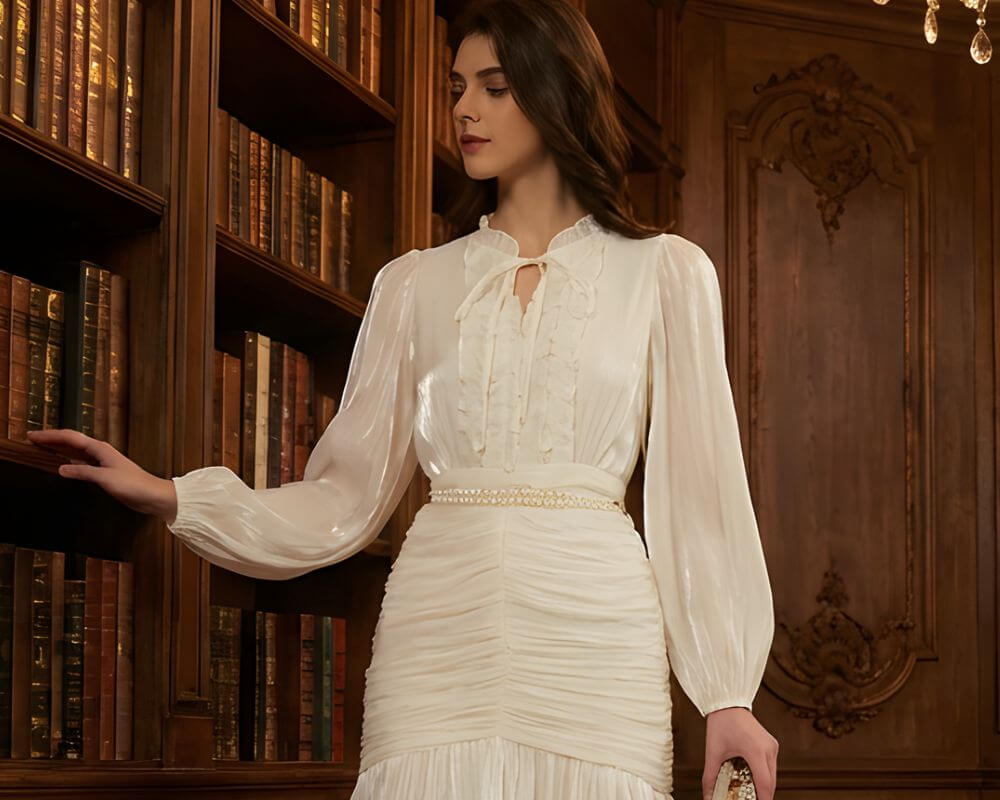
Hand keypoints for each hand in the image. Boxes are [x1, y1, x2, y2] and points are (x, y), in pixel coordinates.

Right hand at [25, 428, 177, 521]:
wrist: (153, 495)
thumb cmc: (134, 485)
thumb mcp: (105, 478)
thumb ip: (83, 472)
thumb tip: (61, 468)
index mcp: (100, 449)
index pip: (70, 438)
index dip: (50, 436)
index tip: (32, 435)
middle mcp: (100, 452)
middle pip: (71, 442)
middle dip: (52, 439)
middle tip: (32, 439)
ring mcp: (103, 462)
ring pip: (76, 452)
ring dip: (59, 449)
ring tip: (42, 449)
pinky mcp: (105, 473)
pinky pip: (82, 463)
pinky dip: (69, 462)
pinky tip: (64, 466)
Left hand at [702, 707, 777, 799]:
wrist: (727, 703)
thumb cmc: (721, 723)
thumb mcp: (713, 753)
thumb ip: (710, 778)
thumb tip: (708, 797)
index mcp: (755, 750)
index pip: (765, 784)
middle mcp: (768, 748)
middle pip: (771, 783)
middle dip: (762, 796)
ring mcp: (772, 746)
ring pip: (773, 776)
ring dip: (764, 787)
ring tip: (750, 793)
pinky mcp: (771, 744)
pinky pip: (771, 767)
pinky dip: (764, 776)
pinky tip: (752, 779)